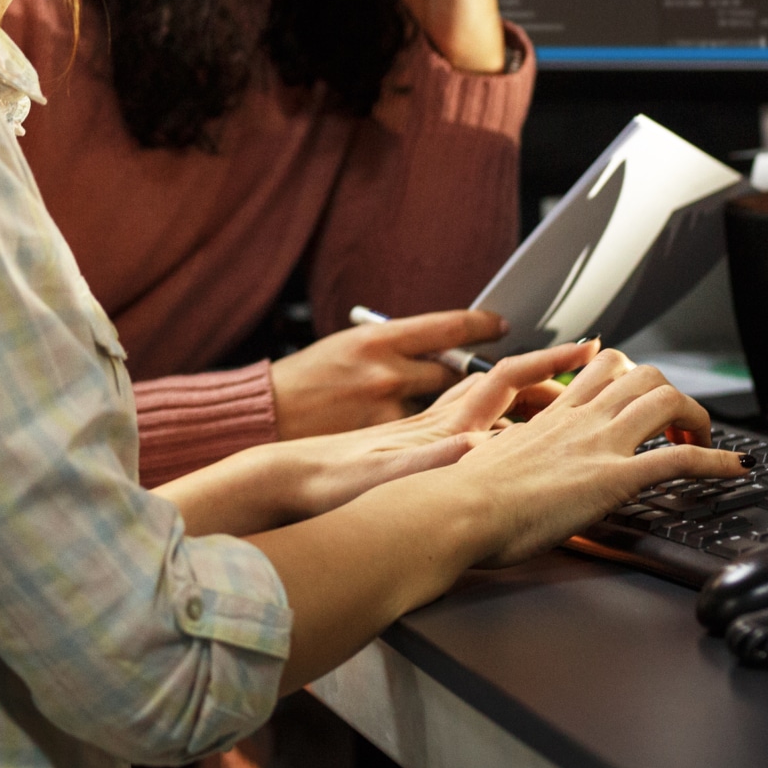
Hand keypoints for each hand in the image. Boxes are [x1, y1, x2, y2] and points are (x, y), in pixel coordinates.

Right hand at [271, 309, 506, 438]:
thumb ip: (392, 347)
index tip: (500, 325)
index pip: (448, 326)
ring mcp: (387, 409)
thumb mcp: (350, 348)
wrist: (267, 416)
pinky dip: (433, 435)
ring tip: (463, 412)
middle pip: (455, 368)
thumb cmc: (307, 379)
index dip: (482, 326)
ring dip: (453, 407)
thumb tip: (437, 344)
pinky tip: (435, 440)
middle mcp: (387, 371)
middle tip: (491, 373)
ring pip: (443, 405)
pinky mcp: (384, 442)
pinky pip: (423, 435)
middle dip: (472, 371)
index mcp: (379, 339)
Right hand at [447, 348, 746, 568]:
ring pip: (665, 400)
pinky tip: (737, 468)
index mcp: (551, 416)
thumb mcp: (490, 463)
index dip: (630, 374)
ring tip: (704, 442)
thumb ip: (513, 456)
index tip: (641, 394)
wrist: (458, 510)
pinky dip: (718, 460)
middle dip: (671, 395)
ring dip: (698, 418)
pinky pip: (680, 459)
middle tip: (677, 426)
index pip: (600, 369)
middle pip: (642, 374)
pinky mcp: (613, 478)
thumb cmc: (462, 497)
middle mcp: (579, 420)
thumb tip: (511, 464)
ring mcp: (598, 444)